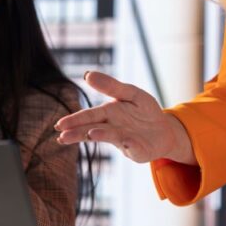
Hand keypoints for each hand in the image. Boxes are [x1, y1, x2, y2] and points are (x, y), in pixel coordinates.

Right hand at [53, 70, 196, 164]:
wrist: (165, 130)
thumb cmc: (144, 111)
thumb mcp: (131, 94)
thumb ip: (111, 86)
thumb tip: (87, 75)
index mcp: (108, 113)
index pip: (89, 116)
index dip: (74, 120)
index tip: (60, 125)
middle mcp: (112, 128)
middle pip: (91, 129)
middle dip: (77, 133)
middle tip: (62, 137)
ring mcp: (123, 140)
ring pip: (109, 138)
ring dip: (99, 136)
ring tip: (89, 135)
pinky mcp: (137, 150)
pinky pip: (133, 146)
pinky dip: (130, 144)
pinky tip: (126, 141)